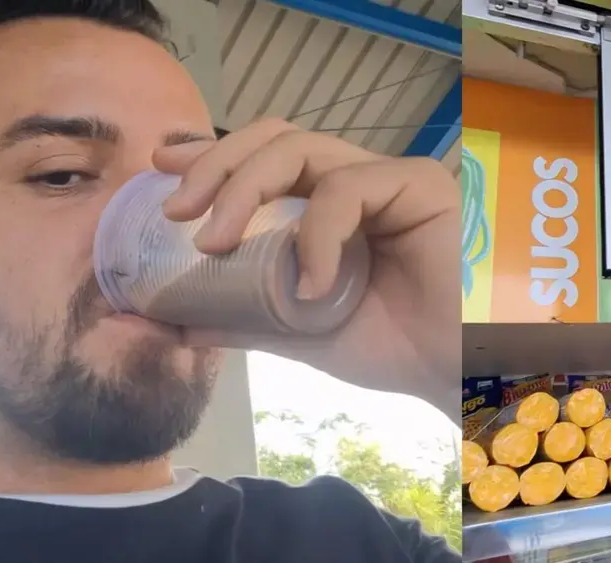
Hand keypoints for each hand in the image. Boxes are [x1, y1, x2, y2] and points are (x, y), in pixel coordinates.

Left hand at [153, 119, 459, 418]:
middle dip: (216, 165)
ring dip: (246, 190)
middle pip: (274, 139)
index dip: (211, 154)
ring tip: (216, 245)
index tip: (161, 166)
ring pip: (301, 149)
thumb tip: (175, 322)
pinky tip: (311, 285)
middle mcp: (354, 181)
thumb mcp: (297, 331)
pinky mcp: (418, 184)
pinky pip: (347, 190)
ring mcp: (386, 178)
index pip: (263, 158)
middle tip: (176, 210)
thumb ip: (243, 319)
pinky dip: (316, 236)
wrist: (449, 375)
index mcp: (326, 206)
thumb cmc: (389, 349)